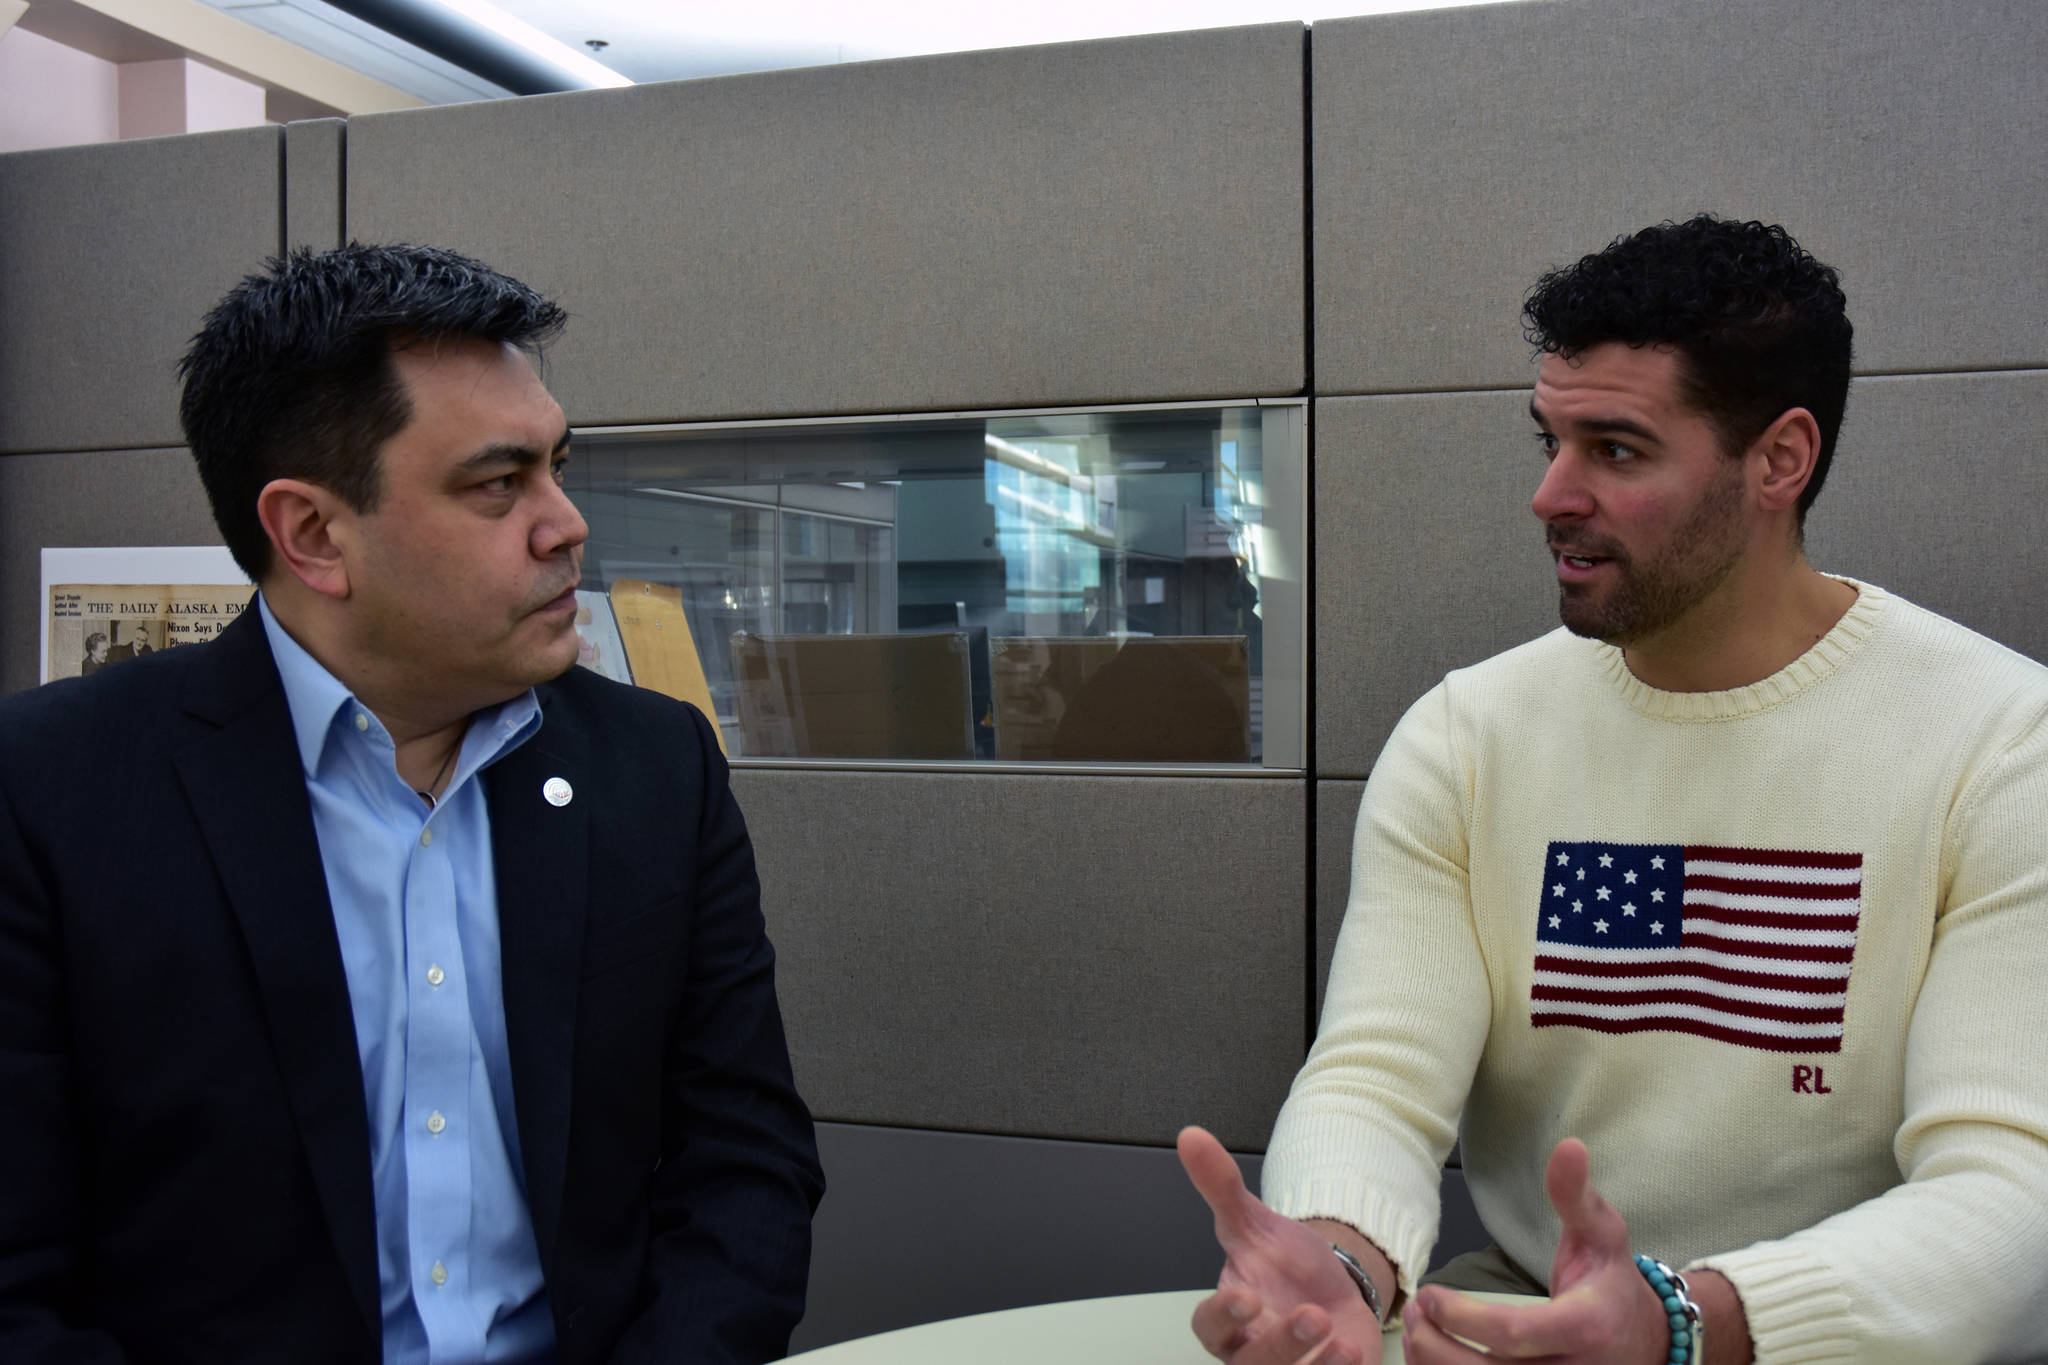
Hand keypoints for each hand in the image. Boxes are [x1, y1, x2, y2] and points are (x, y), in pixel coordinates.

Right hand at [1178, 1125, 1384, 1364]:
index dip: (1223, 1315)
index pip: (1209, 1326)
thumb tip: (1191, 1136)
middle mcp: (1253, 1354)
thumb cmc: (1287, 1266)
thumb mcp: (1256, 1223)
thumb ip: (1221, 1187)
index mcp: (1229, 1320)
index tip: (1245, 1295)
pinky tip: (1358, 1357)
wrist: (1336, 1291)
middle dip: (1282, 1345)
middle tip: (1313, 1316)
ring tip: (1344, 1346)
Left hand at [1400, 1138, 1666, 1362]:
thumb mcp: (1602, 1233)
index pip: (1514, 1333)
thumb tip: (1569, 1146)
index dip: (1464, 1317)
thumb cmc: (1611, 1283)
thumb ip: (1576, 1195)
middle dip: (1439, 1346)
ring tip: (1415, 1331)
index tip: (1430, 1295)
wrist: (1646, 1341)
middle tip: (1413, 1312)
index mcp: (1585, 1327)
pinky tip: (1433, 1354)